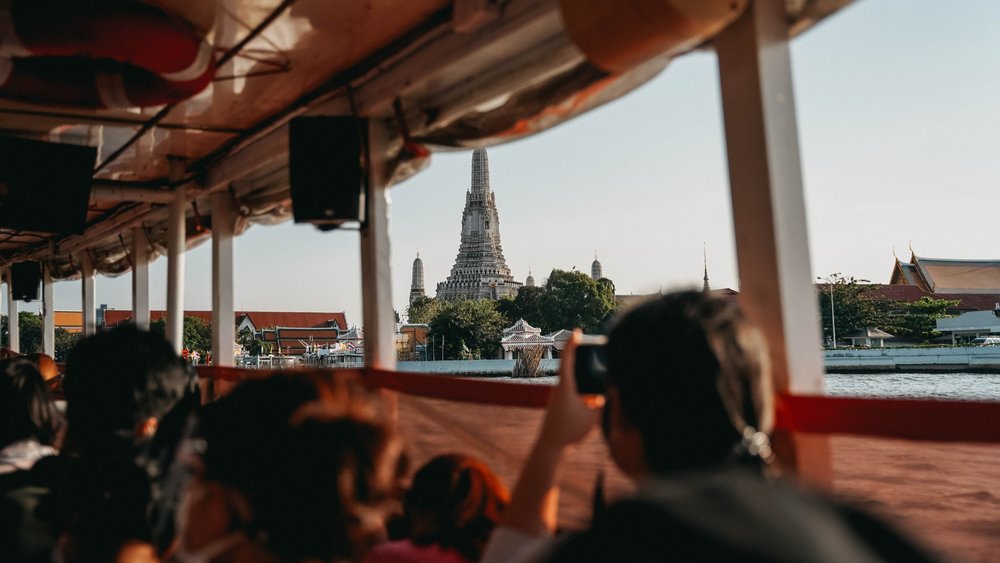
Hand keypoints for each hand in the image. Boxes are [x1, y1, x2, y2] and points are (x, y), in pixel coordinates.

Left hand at [538, 330, 603, 449]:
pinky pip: (574, 394)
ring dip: (585, 378)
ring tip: (598, 377)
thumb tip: (614, 390)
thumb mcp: (594, 416)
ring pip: (574, 382)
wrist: (551, 447)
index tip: (577, 331)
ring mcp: (558, 397)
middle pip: (571, 367)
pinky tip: (597, 400)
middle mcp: (559, 388)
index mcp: (565, 386)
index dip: (572, 343)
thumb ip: (606, 402)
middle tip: (593, 347)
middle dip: (582, 358)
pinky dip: (585, 393)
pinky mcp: (560, 406)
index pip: (568, 358)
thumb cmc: (570, 431)